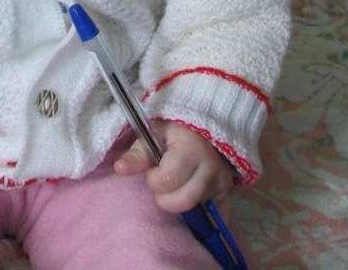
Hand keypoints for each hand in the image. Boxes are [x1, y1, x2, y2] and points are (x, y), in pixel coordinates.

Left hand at [114, 120, 233, 212]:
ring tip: (177, 190)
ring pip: (198, 212)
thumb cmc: (175, 131)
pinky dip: (202, 217)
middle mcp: (210, 167)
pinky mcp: (228, 195)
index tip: (153, 171)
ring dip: (181, 206)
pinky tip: (193, 209)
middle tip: (163, 185)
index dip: (154, 180)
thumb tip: (120, 168)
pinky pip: (216, 218)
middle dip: (166, 198)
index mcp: (190, 149)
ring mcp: (222, 183)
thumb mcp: (154, 135)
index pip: (168, 179)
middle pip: (184, 201)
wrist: (206, 129)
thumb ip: (138, 154)